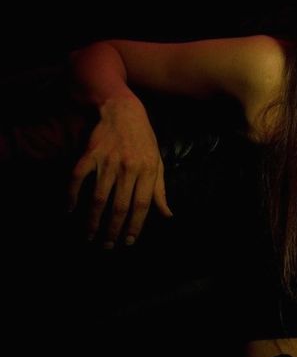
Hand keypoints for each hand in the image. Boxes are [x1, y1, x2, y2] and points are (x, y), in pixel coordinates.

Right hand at [68, 95, 172, 247]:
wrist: (124, 111)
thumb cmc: (143, 139)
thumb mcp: (158, 162)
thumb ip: (160, 190)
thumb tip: (168, 215)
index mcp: (148, 170)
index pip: (142, 205)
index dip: (135, 226)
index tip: (128, 241)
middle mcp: (129, 167)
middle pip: (120, 206)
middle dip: (113, 230)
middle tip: (107, 246)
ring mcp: (109, 161)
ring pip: (99, 197)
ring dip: (93, 221)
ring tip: (89, 236)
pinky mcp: (91, 154)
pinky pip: (78, 178)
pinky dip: (72, 195)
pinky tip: (69, 210)